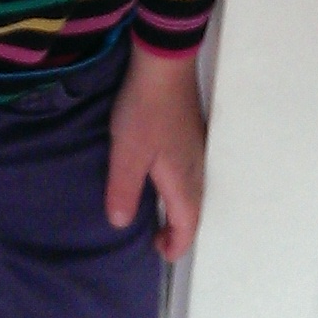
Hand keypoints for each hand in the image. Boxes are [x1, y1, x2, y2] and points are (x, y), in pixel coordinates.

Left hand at [105, 40, 205, 260]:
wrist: (164, 64)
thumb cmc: (146, 111)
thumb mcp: (127, 154)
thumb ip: (124, 191)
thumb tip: (122, 224)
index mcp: (183, 180)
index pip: (187, 224)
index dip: (176, 244)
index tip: (159, 253)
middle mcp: (195, 168)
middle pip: (194, 210)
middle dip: (179, 230)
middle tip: (157, 240)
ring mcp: (195, 149)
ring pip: (192, 191)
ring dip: (179, 210)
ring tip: (158, 216)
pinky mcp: (189, 134)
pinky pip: (188, 174)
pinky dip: (177, 189)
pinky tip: (160, 180)